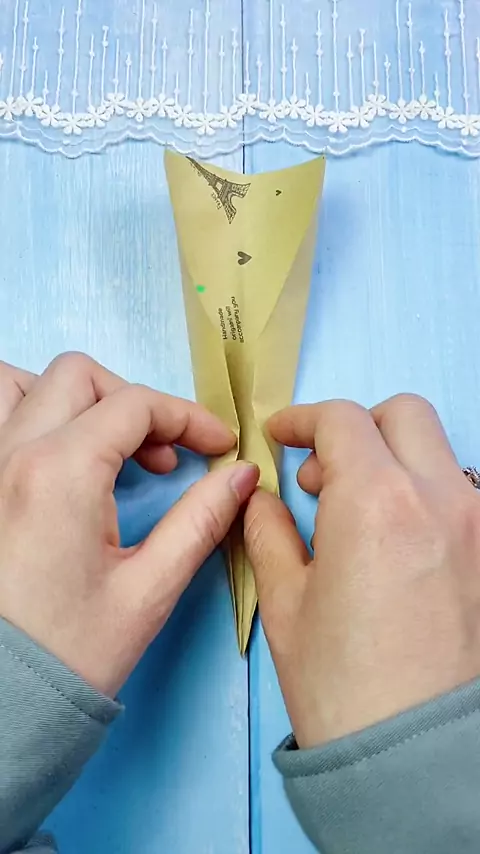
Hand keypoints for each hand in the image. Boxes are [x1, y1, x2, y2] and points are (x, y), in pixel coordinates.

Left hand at [0, 354, 257, 695]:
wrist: (3, 700)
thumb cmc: (70, 653)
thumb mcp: (149, 589)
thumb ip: (200, 520)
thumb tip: (239, 476)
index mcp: (60, 474)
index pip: (135, 405)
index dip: (189, 417)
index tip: (219, 446)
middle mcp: (13, 454)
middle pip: (80, 377)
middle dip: (134, 403)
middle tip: (164, 454)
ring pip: (24, 384)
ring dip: (74, 398)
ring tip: (107, 444)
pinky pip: (0, 417)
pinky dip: (35, 414)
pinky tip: (64, 457)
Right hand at [245, 395, 479, 747]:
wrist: (416, 760)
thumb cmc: (343, 688)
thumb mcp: (286, 603)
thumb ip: (268, 531)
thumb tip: (261, 497)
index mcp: (377, 501)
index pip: (342, 420)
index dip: (302, 420)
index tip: (281, 436)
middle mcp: (441, 497)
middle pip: (403, 415)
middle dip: (356, 428)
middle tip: (322, 476)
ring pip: (438, 453)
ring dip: (394, 462)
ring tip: (358, 517)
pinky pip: (462, 497)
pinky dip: (426, 497)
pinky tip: (399, 545)